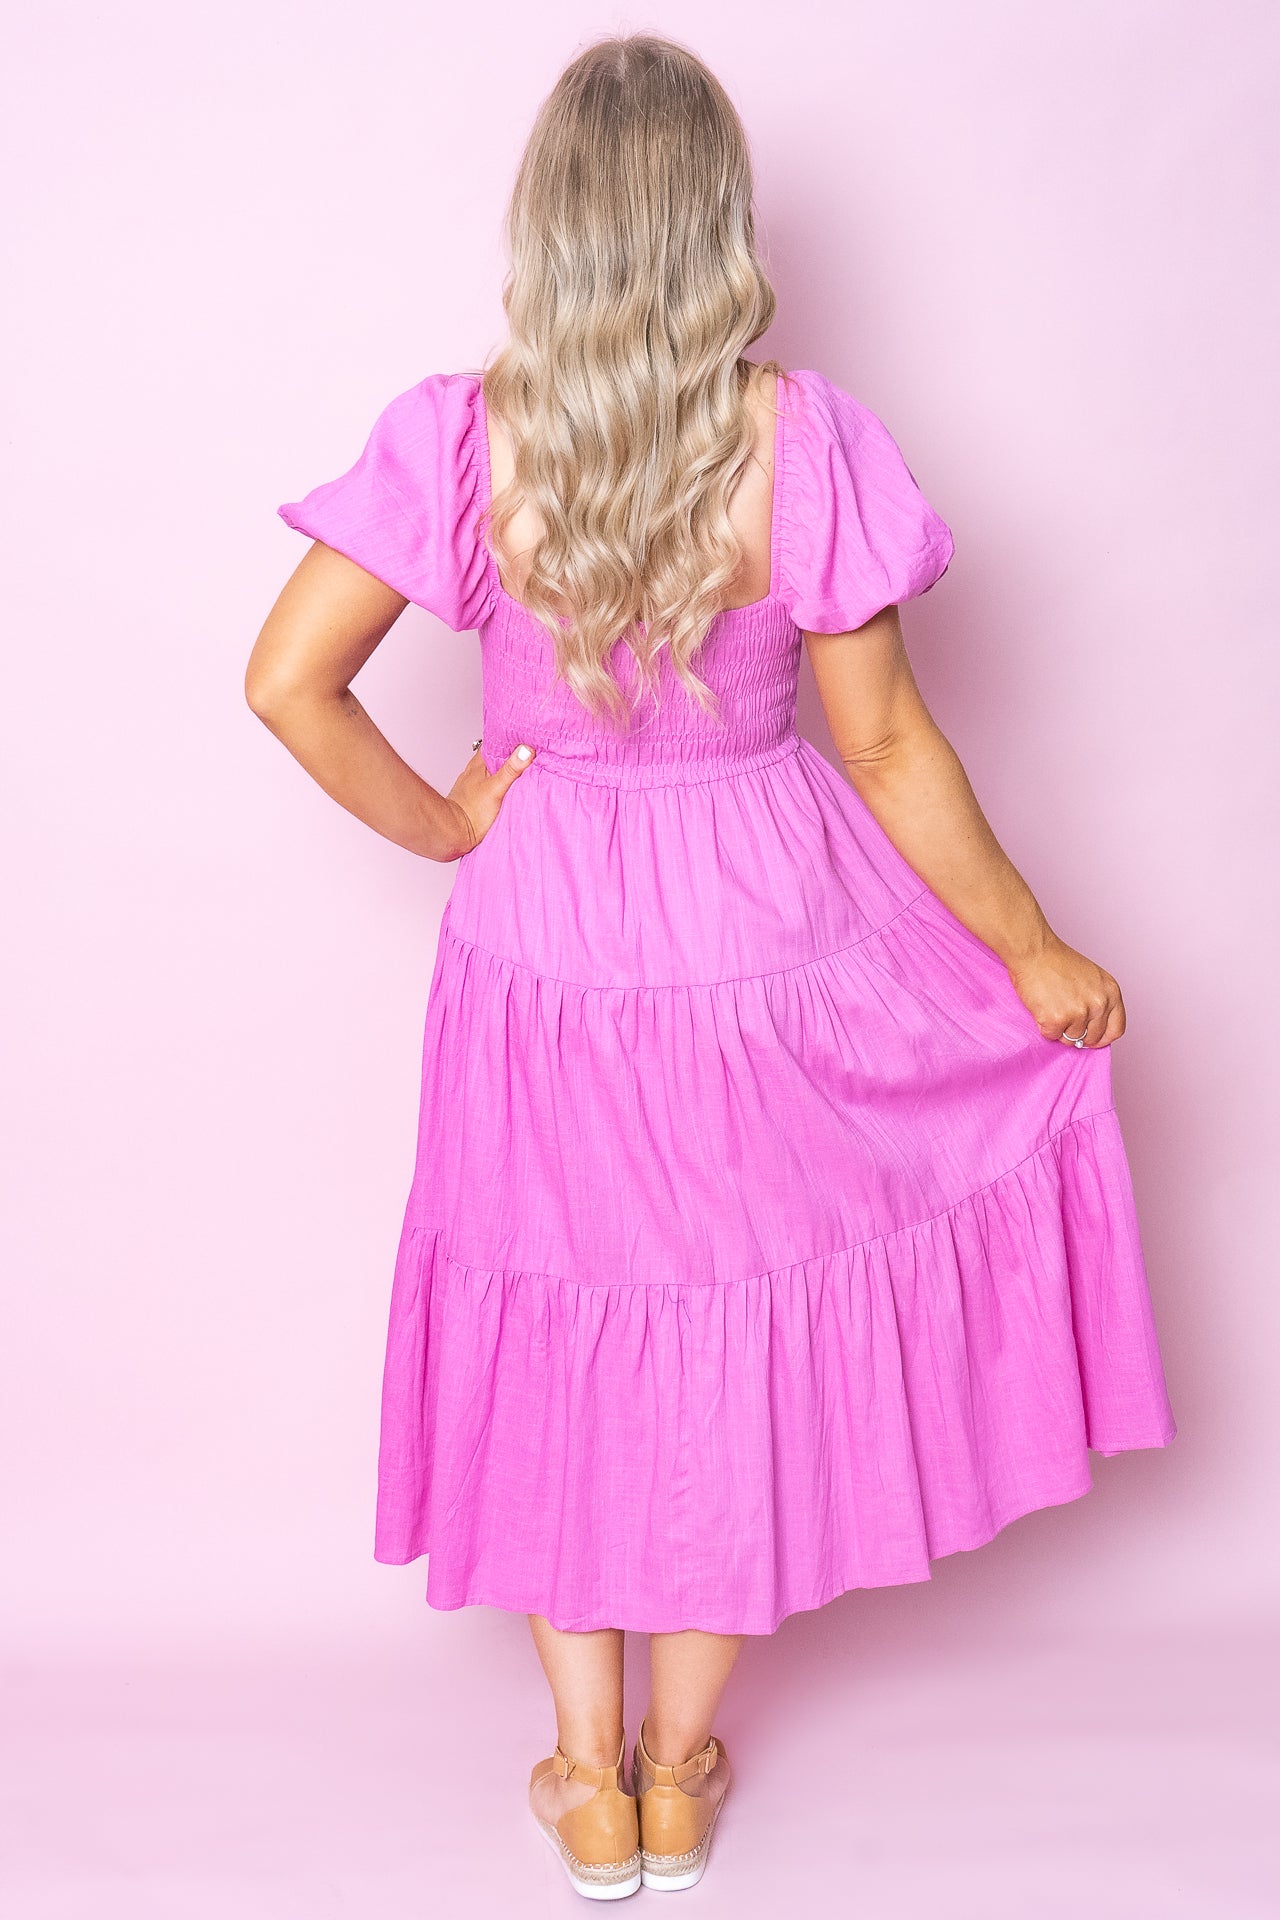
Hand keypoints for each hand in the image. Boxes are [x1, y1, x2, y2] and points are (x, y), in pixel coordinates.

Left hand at [436, 741, 535, 858]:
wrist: (453, 834)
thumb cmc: (471, 813)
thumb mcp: (496, 788)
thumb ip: (511, 770)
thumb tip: (526, 750)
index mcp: (479, 763)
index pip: (495, 742)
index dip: (510, 739)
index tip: (525, 736)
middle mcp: (474, 771)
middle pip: (495, 755)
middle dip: (510, 754)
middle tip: (528, 752)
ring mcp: (473, 784)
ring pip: (492, 770)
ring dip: (504, 769)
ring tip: (521, 768)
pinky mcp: (475, 798)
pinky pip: (490, 784)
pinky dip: (499, 782)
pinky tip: (507, 788)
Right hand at [1006, 934, 1125, 1047]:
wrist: (1035, 952)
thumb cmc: (1057, 961)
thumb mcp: (1092, 978)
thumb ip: (1099, 1001)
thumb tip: (1093, 1027)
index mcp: (1111, 993)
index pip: (1116, 1029)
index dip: (1103, 1038)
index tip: (1092, 1039)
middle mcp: (1099, 1004)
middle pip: (1093, 1038)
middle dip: (1078, 1034)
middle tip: (1064, 1021)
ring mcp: (1079, 1014)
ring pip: (1071, 1039)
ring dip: (1060, 1029)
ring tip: (1051, 1007)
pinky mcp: (1057, 1020)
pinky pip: (1052, 1035)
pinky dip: (1044, 1026)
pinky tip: (1042, 1008)